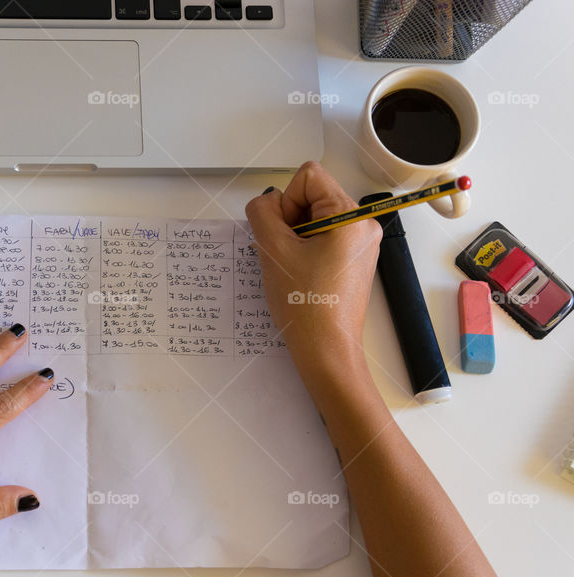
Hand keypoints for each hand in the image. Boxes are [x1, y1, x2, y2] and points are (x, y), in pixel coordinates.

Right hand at [245, 162, 381, 380]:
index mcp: (350, 216)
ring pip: (314, 219)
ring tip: (293, 269)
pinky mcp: (353, 261)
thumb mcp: (273, 251)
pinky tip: (300, 276)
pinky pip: (322, 239)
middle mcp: (362, 225)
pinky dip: (304, 251)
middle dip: (290, 220)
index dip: (286, 201)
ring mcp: (360, 244)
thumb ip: (263, 213)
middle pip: (313, 196)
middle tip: (286, 255)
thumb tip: (266, 202)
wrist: (326, 351)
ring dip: (295, 238)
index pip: (309, 177)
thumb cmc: (305, 305)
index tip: (284, 235)